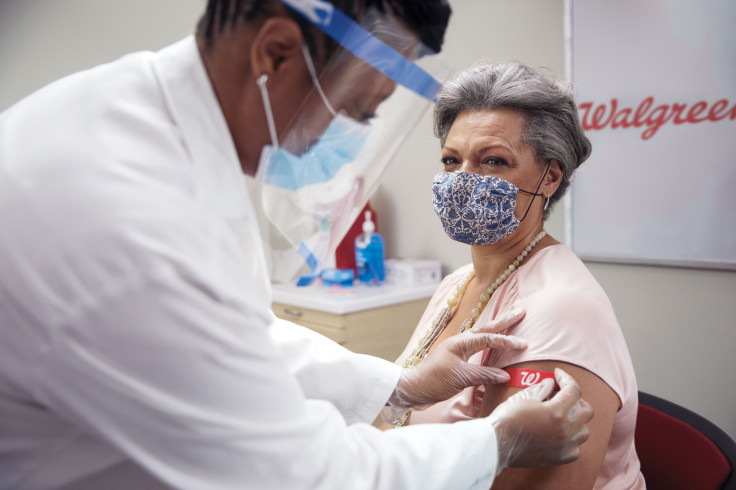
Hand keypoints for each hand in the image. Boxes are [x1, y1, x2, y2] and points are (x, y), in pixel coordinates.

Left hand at [389, 309, 526, 411]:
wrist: (413, 388)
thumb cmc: (434, 380)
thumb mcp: (461, 377)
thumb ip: (484, 374)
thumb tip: (505, 375)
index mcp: (461, 343)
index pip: (489, 338)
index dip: (507, 340)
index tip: (524, 343)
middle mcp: (460, 343)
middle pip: (486, 329)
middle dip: (504, 321)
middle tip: (520, 311)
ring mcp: (457, 351)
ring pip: (481, 337)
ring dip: (496, 331)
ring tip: (509, 323)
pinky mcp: (455, 361)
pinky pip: (476, 349)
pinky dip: (488, 345)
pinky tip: (491, 346)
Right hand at [488, 368, 593, 471]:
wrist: (496, 445)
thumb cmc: (507, 419)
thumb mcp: (523, 397)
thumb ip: (542, 389)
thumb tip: (552, 384)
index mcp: (557, 412)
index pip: (573, 390)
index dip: (566, 378)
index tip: (558, 374)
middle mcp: (566, 430)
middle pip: (586, 410)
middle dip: (575, 399)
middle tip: (560, 395)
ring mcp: (565, 446)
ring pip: (584, 430)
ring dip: (575, 420)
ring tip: (559, 415)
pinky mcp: (560, 458)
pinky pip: (576, 447)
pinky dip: (570, 438)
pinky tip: (556, 433)